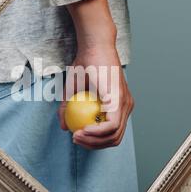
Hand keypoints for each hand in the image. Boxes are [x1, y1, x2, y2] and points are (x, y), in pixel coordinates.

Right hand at [57, 14, 133, 149]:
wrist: (94, 46)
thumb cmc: (84, 63)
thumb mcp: (72, 90)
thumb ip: (68, 109)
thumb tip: (64, 128)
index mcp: (119, 105)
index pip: (111, 133)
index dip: (94, 141)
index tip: (76, 137)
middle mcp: (126, 106)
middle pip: (114, 139)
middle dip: (94, 145)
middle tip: (76, 139)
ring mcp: (126, 104)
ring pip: (114, 136)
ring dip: (93, 141)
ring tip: (76, 136)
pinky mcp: (121, 101)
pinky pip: (111, 126)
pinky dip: (96, 132)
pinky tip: (83, 129)